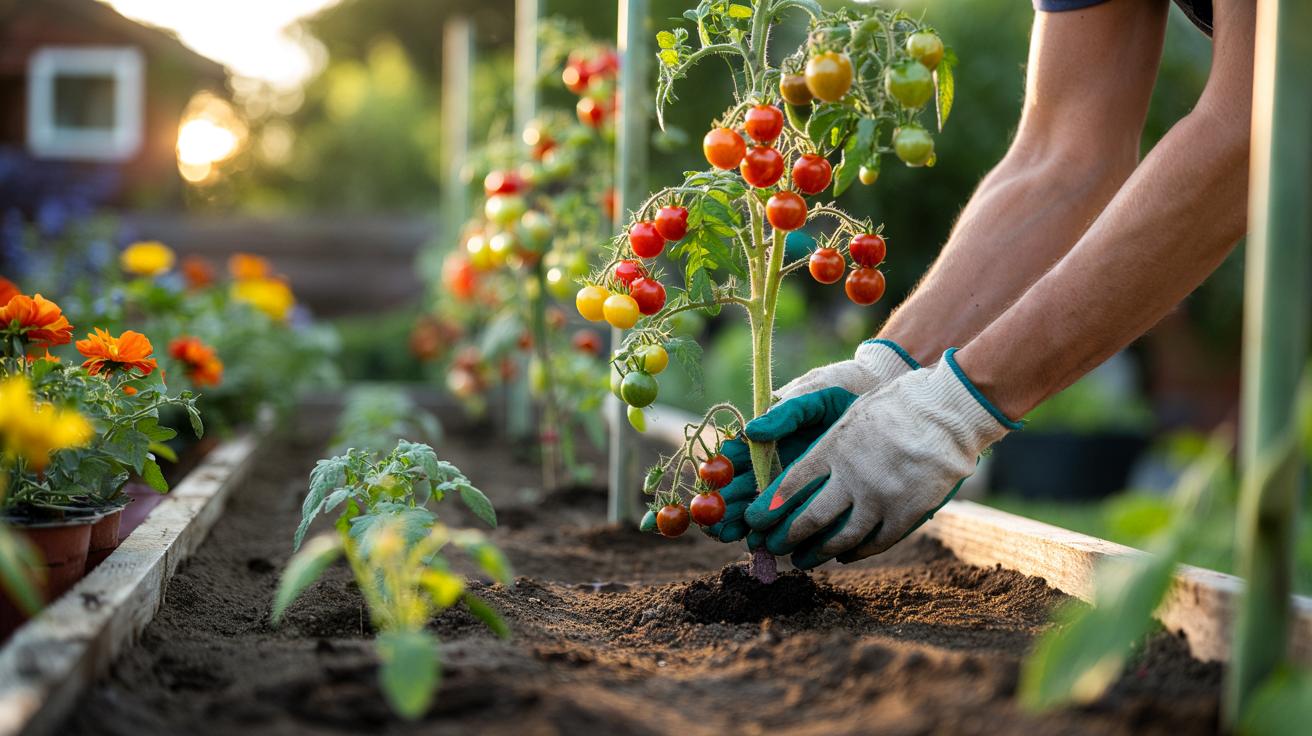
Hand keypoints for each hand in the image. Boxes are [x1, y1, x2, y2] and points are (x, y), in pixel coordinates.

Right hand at [701, 339, 917, 542]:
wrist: (874, 398)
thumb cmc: (836, 393)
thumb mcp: (810, 399)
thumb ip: (782, 414)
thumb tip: (751, 431)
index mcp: (763, 440)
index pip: (729, 462)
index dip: (716, 479)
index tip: (710, 491)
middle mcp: (771, 465)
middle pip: (739, 492)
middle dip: (726, 512)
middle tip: (719, 528)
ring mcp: (791, 483)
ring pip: (761, 510)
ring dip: (747, 528)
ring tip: (742, 539)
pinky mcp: (814, 496)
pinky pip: (793, 518)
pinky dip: (779, 532)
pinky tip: (770, 545)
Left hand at [743, 349, 1021, 568]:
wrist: (949, 410)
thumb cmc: (896, 403)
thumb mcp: (848, 410)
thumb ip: (813, 434)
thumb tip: (764, 443)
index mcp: (834, 449)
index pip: (789, 486)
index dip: (768, 508)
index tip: (755, 521)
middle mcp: (854, 477)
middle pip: (810, 518)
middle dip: (786, 537)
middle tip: (773, 547)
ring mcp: (882, 499)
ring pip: (841, 538)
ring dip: (817, 553)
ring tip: (803, 560)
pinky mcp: (907, 514)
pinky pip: (875, 542)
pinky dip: (856, 552)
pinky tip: (844, 555)